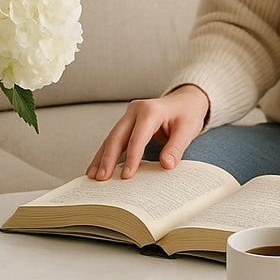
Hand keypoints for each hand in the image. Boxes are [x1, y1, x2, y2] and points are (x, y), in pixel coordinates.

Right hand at [86, 84, 208, 179]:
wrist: (185, 100)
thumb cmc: (186, 114)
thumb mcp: (188, 130)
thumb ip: (176, 148)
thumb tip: (166, 165)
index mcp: (149, 110)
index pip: (137, 138)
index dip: (132, 158)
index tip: (126, 176)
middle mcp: (135, 110)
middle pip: (116, 137)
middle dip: (107, 159)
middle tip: (101, 179)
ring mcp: (128, 116)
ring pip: (110, 138)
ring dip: (101, 158)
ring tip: (91, 176)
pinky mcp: (126, 123)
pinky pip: (113, 139)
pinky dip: (104, 154)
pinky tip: (97, 167)